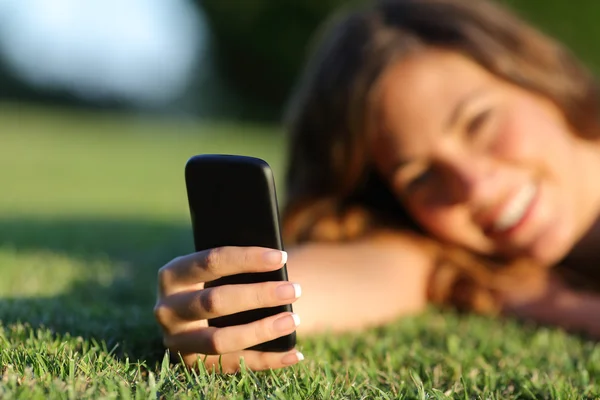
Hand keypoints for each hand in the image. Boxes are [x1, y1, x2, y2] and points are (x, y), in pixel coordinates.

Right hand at [154, 246, 302, 372]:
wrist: (192, 310)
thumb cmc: (213, 280)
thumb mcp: (214, 268)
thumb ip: (234, 263)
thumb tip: (276, 262)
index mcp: (173, 275)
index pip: (211, 262)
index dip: (247, 259)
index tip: (281, 257)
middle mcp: (168, 309)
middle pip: (215, 302)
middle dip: (259, 295)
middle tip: (294, 289)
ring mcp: (178, 340)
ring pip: (220, 339)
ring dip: (261, 331)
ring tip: (293, 320)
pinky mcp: (193, 364)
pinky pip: (233, 365)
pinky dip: (266, 361)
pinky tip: (294, 353)